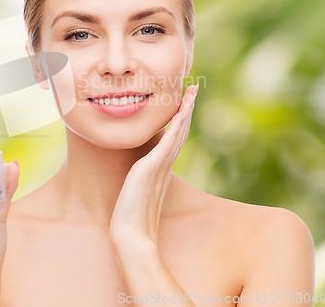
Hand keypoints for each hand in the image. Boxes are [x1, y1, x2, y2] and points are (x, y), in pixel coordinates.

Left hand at [110, 84, 197, 245]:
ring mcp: (160, 166)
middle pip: (180, 130)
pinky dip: (175, 126)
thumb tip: (138, 172)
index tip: (183, 102)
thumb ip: (141, 178)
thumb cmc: (131, 215)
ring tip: (190, 93)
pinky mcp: (151, 168)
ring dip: (184, 111)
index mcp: (161, 167)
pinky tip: (179, 112)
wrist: (131, 234)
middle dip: (186, 108)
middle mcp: (164, 164)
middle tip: (193, 89)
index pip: (174, 137)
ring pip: (177, 133)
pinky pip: (167, 142)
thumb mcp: (136, 189)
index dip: (180, 119)